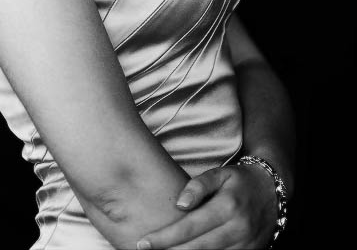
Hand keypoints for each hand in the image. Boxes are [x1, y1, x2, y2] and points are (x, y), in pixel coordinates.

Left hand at [136, 164, 276, 248]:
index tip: (143, 243)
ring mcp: (246, 246)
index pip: (190, 227)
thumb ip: (199, 185)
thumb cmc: (240, 180)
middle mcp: (238, 229)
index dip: (165, 237)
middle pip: (198, 248)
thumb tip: (180, 204)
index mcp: (228, 207)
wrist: (273, 191)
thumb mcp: (220, 173)